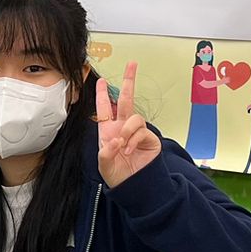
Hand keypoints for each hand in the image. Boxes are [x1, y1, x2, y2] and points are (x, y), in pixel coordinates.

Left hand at [95, 62, 161, 187]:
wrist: (134, 187)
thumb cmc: (118, 176)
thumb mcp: (104, 166)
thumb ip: (105, 153)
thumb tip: (114, 140)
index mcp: (109, 131)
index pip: (105, 108)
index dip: (102, 94)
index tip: (100, 80)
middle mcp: (123, 128)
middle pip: (126, 99)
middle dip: (129, 80)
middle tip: (132, 64)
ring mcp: (137, 133)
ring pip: (134, 117)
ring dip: (127, 130)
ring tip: (123, 145)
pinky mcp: (150, 139)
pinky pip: (142, 130)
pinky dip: (134, 140)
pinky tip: (130, 151)